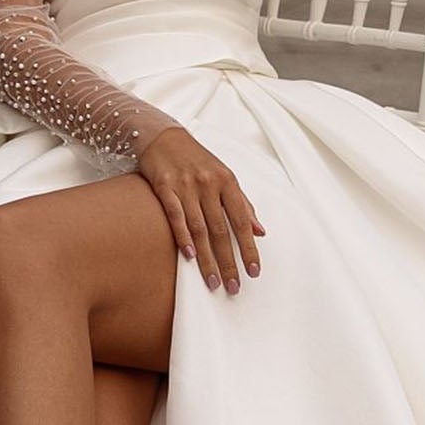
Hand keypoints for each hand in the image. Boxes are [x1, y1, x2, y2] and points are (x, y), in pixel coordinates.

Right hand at [135, 125, 264, 292]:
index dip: (249, 248)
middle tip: (233, 287)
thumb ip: (243, 204)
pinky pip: (176, 215)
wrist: (164, 137)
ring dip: (207, 258)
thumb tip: (260, 231)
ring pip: (200, 228)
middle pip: (221, 230)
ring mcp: (186, 186)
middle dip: (229, 262)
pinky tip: (190, 256)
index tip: (254, 272)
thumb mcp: (225, 177)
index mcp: (228, 182)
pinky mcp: (164, 187)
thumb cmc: (198, 161)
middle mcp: (209, 184)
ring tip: (213, 281)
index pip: (242, 221)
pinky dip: (183, 237)